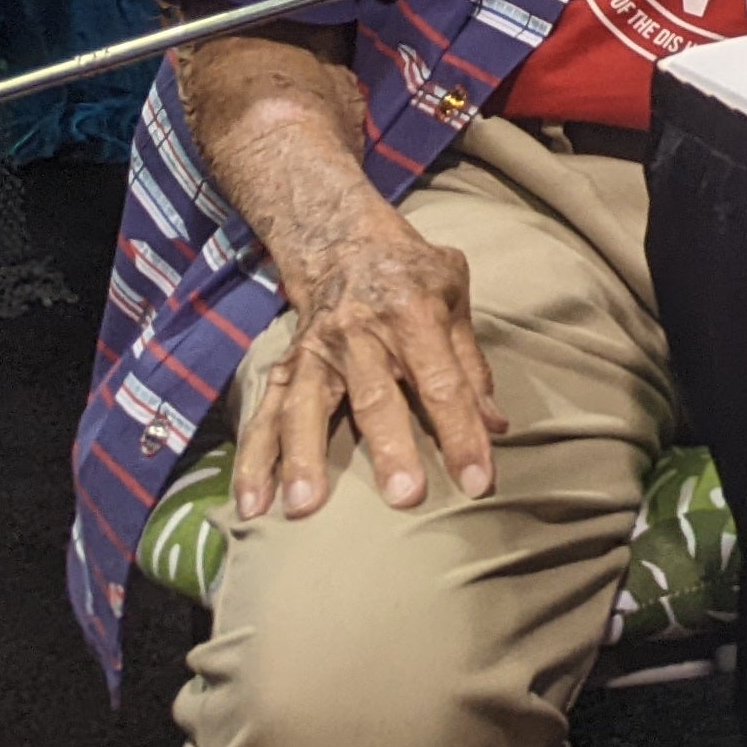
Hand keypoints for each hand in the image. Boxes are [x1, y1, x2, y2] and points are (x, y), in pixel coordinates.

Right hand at [234, 198, 506, 521]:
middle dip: (391, 449)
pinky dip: (254, 460)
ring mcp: (316, 351)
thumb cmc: (411, 274)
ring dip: (304, 458)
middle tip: (404, 497)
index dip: (463, 433)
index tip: (477, 482)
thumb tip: (497, 428)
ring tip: (303, 508)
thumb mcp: (454, 296)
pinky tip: (249, 504)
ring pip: (308, 408)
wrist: (341, 238)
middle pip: (376, 398)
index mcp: (414, 314)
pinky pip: (266, 414)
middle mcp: (361, 334)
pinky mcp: (287, 366)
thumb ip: (472, 365)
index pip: (445, 382)